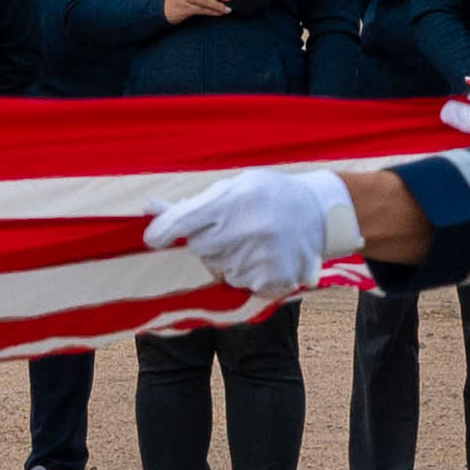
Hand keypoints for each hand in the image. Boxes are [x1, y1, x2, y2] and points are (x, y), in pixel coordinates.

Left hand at [146, 165, 363, 297]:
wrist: (321, 213)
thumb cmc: (269, 195)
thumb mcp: (235, 187)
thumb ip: (193, 203)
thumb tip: (148, 208)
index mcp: (236, 200)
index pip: (184, 221)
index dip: (163, 231)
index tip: (153, 238)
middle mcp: (248, 229)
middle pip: (198, 248)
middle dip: (206, 240)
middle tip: (229, 228)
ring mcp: (263, 257)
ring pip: (218, 268)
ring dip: (226, 258)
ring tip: (253, 240)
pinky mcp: (274, 279)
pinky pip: (239, 283)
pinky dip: (245, 273)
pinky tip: (263, 255)